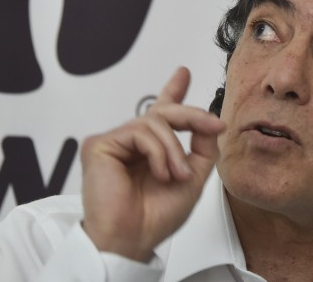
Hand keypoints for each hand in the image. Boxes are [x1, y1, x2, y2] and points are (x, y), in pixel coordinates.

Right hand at [80, 67, 225, 261]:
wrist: (133, 239)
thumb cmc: (156, 217)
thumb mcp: (192, 178)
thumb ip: (202, 147)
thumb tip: (209, 122)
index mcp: (151, 151)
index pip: (162, 115)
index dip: (172, 91)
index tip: (182, 73)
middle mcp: (132, 144)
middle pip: (163, 112)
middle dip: (192, 115)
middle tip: (213, 125)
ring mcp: (115, 143)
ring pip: (154, 121)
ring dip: (174, 149)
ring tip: (176, 175)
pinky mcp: (100, 145)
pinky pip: (139, 131)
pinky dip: (157, 152)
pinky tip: (159, 173)